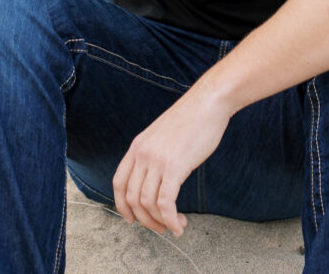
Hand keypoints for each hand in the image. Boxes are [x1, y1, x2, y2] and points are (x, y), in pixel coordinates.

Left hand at [113, 82, 230, 236]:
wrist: (209, 102)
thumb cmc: (192, 117)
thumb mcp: (163, 134)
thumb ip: (155, 153)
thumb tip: (156, 178)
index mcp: (138, 145)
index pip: (119, 182)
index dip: (122, 206)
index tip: (132, 219)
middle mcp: (143, 154)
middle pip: (132, 198)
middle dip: (145, 220)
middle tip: (160, 228)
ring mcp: (157, 160)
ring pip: (148, 204)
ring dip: (160, 222)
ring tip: (175, 225)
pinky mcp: (175, 166)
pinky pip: (165, 203)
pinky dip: (170, 220)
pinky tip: (180, 225)